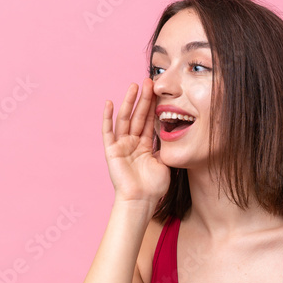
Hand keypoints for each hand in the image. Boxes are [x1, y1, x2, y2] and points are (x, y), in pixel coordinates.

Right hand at [102, 77, 169, 203]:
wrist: (141, 200)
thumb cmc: (154, 187)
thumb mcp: (165, 163)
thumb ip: (166, 147)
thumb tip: (174, 134)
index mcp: (145, 145)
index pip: (149, 121)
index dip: (154, 106)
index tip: (159, 91)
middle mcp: (132, 143)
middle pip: (138, 116)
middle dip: (144, 99)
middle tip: (149, 81)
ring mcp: (121, 146)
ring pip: (125, 119)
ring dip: (129, 102)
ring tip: (134, 86)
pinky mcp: (111, 151)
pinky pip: (108, 131)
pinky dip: (108, 117)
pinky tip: (110, 103)